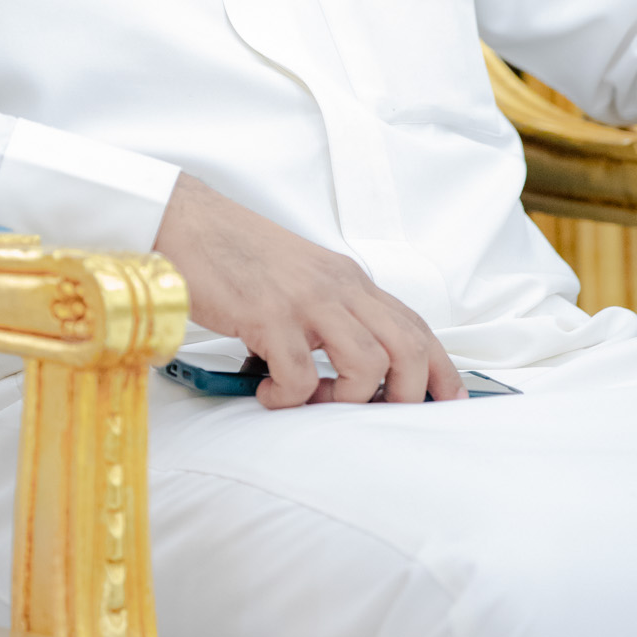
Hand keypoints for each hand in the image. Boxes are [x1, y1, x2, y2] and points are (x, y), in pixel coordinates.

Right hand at [154, 172, 465, 408]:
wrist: (187, 221)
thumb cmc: (237, 256)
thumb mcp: (301, 278)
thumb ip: (330, 312)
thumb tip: (349, 367)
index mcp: (349, 280)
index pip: (414, 326)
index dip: (439, 369)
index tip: (448, 402)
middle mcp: (338, 287)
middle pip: (406, 347)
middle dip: (405, 393)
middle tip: (373, 414)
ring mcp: (306, 300)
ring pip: (368, 364)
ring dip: (347, 399)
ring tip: (312, 400)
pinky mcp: (269, 315)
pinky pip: (301, 376)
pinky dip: (288, 398)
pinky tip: (267, 391)